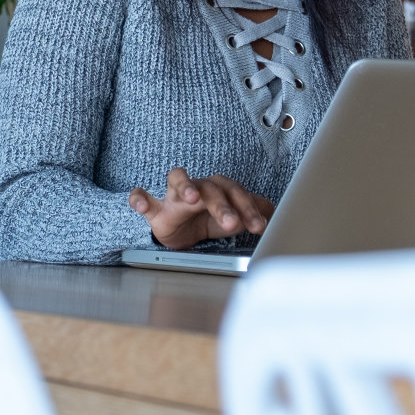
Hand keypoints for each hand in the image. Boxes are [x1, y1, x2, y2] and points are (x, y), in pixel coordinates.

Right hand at [129, 167, 275, 250]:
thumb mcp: (235, 218)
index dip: (248, 208)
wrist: (181, 235)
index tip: (258, 226)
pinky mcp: (155, 209)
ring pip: (178, 179)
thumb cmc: (208, 221)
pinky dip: (139, 198)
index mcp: (218, 188)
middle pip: (211, 187)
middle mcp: (197, 187)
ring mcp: (174, 196)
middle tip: (233, 224)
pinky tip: (140, 204)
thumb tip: (275, 209)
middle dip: (222, 205)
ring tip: (192, 198)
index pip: (235, 192)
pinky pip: (143, 197)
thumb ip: (253, 211)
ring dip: (185, 186)